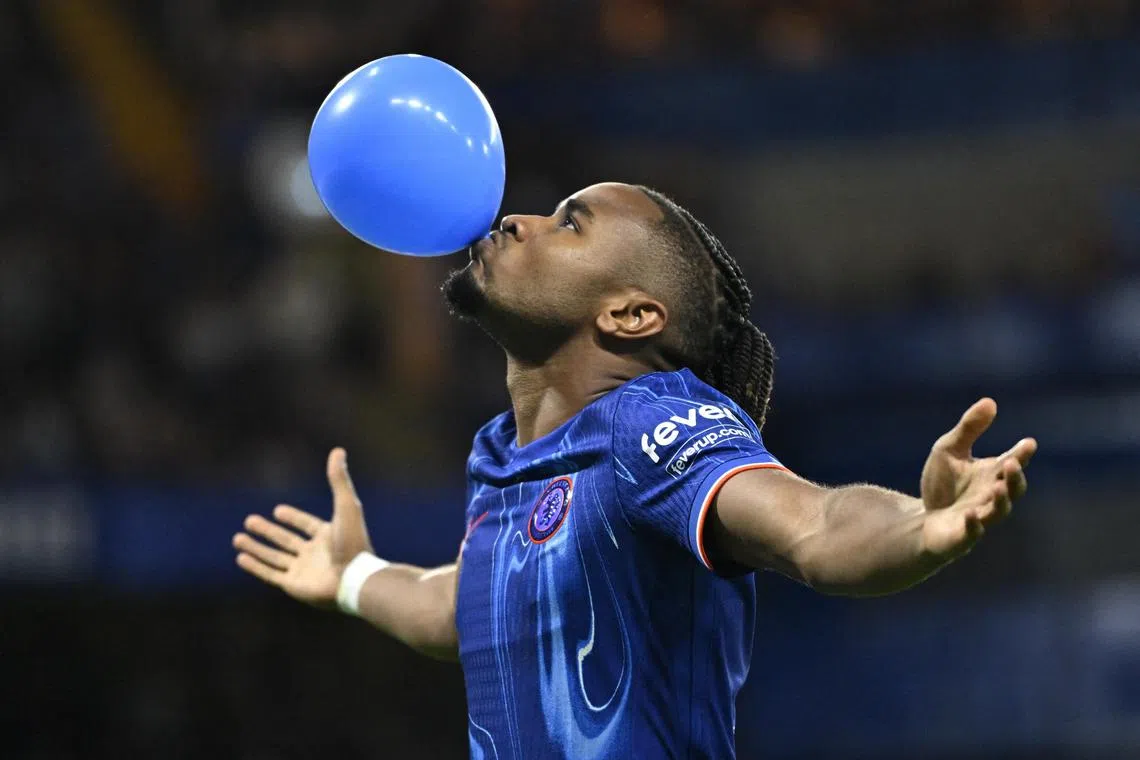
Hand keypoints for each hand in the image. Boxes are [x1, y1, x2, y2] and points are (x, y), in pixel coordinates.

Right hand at [233, 448, 373, 608]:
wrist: (354, 578)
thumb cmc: (353, 542)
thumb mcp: (346, 505)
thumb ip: (339, 480)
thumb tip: (338, 450)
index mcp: (330, 536)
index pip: (307, 525)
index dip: (293, 518)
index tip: (277, 510)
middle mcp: (316, 554)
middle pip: (286, 540)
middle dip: (267, 531)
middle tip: (249, 520)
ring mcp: (304, 571)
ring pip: (275, 557)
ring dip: (256, 547)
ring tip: (237, 538)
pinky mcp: (294, 585)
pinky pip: (270, 575)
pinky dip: (256, 566)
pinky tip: (241, 557)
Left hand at [919, 398, 1036, 560]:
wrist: (923, 519)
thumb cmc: (943, 485)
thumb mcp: (949, 450)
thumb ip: (969, 428)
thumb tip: (989, 401)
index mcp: (992, 475)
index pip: (1012, 464)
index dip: (1022, 454)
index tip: (1029, 443)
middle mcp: (991, 497)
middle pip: (1013, 489)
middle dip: (1015, 477)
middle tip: (1012, 463)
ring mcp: (980, 518)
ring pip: (998, 512)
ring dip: (1001, 500)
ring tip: (998, 486)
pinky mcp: (962, 536)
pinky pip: (972, 533)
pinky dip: (975, 525)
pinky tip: (971, 515)